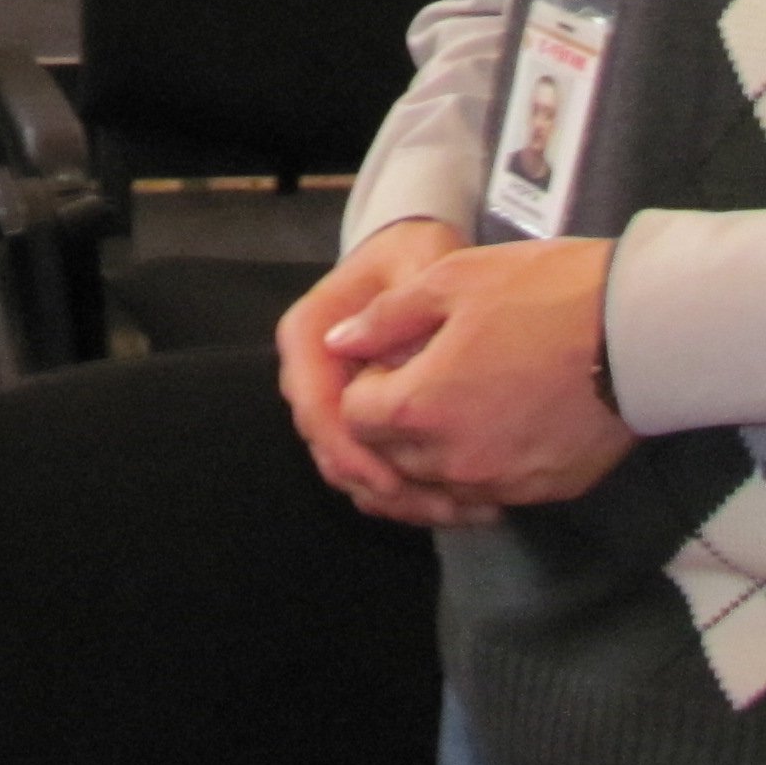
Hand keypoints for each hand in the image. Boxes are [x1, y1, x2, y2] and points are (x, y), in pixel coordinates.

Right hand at [279, 219, 487, 526]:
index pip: (317, 407)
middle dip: (380, 487)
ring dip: (397, 499)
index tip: (395, 482)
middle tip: (441, 508)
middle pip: (329, 449)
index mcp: (308, 335)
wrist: (413, 253)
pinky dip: (405, 491)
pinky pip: (369, 466)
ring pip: (349, 468)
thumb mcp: (417, 268)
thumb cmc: (415, 255)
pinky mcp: (355, 420)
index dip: (352, 451)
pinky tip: (455, 502)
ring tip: (457, 511)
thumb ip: (402, 312)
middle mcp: (308, 374)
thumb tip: (386, 367)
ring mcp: (330, 400)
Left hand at [333, 237, 630, 510]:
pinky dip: (481, 467)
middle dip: (394, 421)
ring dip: (436, 450)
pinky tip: (502, 424)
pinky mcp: (543, 492)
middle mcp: (453, 459)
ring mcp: (501, 483)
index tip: (393, 357)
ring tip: (464, 400)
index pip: (355, 416)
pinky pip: (490, 492)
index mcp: (421, 405)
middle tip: (426, 376)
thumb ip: (386, 318)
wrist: (638, 329)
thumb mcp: (453, 281)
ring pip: (439, 483)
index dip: (366, 383)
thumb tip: (339, 343)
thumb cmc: (546, 293)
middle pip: (392, 457)